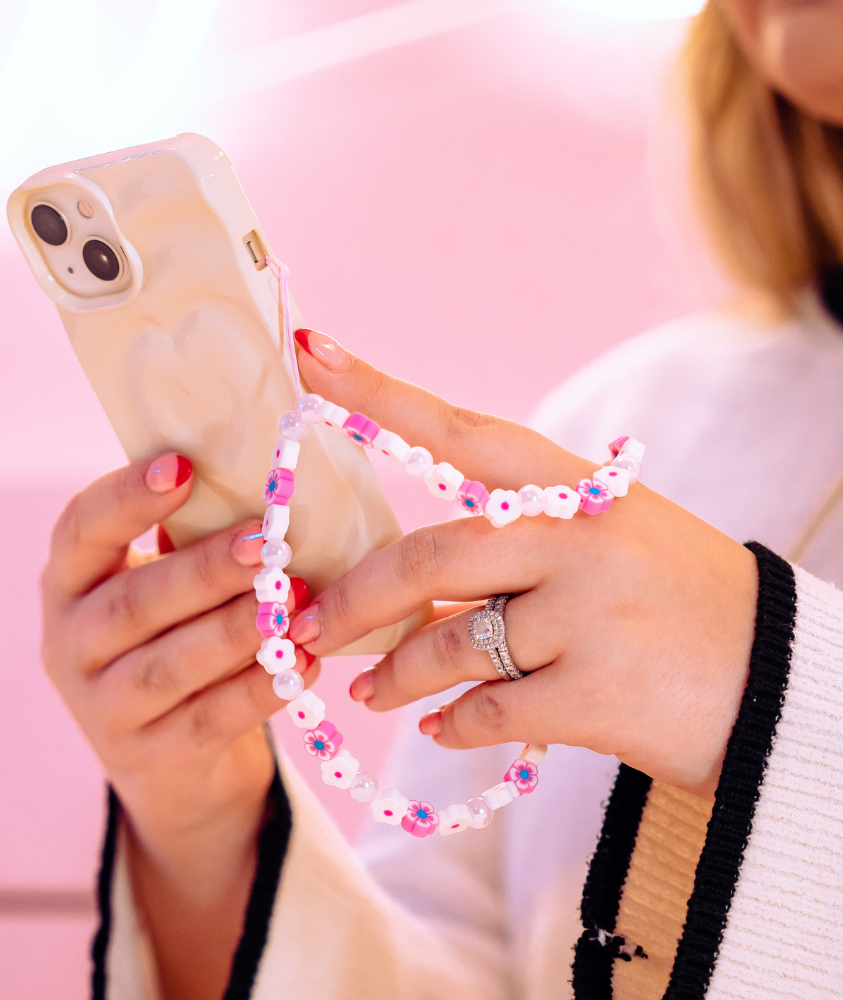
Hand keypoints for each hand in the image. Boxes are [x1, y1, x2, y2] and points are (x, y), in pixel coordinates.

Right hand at [41, 453, 316, 998]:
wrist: (169, 761)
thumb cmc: (176, 638)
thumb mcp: (164, 588)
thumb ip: (191, 541)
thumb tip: (263, 483)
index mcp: (69, 583)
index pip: (81, 530)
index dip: (127, 497)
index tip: (183, 466)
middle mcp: (69, 644)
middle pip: (134, 603)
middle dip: (204, 569)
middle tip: (266, 542)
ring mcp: (102, 709)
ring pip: (170, 665)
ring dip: (236, 628)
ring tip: (294, 597)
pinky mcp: (150, 757)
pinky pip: (210, 719)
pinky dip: (260, 689)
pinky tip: (307, 661)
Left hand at [289, 329, 757, 797]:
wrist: (777, 684)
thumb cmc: (672, 601)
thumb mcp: (607, 539)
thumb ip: (513, 545)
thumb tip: (401, 587)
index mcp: (576, 489)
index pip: (460, 430)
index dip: (378, 391)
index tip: (308, 352)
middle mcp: (579, 540)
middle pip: (428, 557)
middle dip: (353, 601)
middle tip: (304, 628)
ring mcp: (589, 617)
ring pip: (447, 644)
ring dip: (395, 674)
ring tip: (371, 691)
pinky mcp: (596, 697)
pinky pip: (485, 712)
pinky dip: (448, 724)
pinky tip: (438, 725)